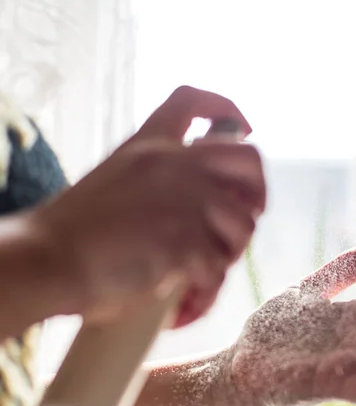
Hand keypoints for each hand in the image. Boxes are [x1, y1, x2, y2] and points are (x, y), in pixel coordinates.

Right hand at [33, 86, 265, 325]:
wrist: (46, 260)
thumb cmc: (72, 234)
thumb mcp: (116, 183)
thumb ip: (156, 183)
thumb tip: (200, 210)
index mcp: (149, 145)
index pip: (193, 101)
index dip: (227, 110)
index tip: (243, 126)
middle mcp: (173, 164)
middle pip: (249, 157)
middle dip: (258, 191)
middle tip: (245, 215)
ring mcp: (184, 200)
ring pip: (244, 225)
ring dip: (230, 254)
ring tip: (205, 273)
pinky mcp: (186, 241)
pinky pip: (219, 270)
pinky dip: (207, 293)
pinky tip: (186, 304)